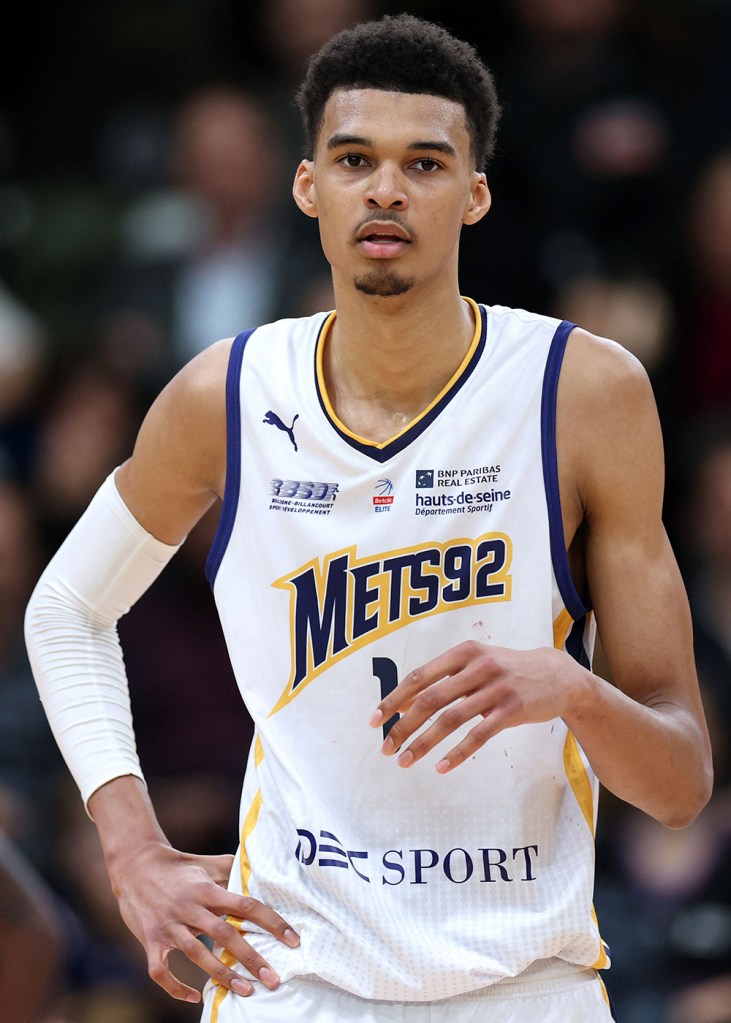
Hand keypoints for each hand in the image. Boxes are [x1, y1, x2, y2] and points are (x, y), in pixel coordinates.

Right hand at [109, 841, 298, 1002]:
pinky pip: (160, 971)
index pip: (246, 905)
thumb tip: (265, 875)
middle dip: (251, 959)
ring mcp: (168, 926)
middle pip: (225, 934)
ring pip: (197, 954)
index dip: (272, 923)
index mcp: (208, 889)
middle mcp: (190, 908)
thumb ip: (234, 870)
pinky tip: (194, 997)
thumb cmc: (179, 865)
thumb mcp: (208, 863)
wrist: (135, 865)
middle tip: (273, 979)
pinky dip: (175, 987)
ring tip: (245, 991)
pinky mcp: (150, 940)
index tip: (292, 940)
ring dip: (222, 974)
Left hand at [369, 641, 578, 772]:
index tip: (374, 720)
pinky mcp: (512, 710)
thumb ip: (443, 679)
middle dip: (403, 726)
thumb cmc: (507, 670)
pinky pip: (478, 735)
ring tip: (404, 762)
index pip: (419, 676)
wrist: (558, 675)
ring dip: (423, 743)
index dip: (394, 699)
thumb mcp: (476, 664)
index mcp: (463, 653)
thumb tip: (402, 703)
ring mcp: (496, 688)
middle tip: (385, 748)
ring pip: (450, 720)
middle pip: (430, 700)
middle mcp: (477, 667)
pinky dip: (457, 753)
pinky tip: (440, 767)